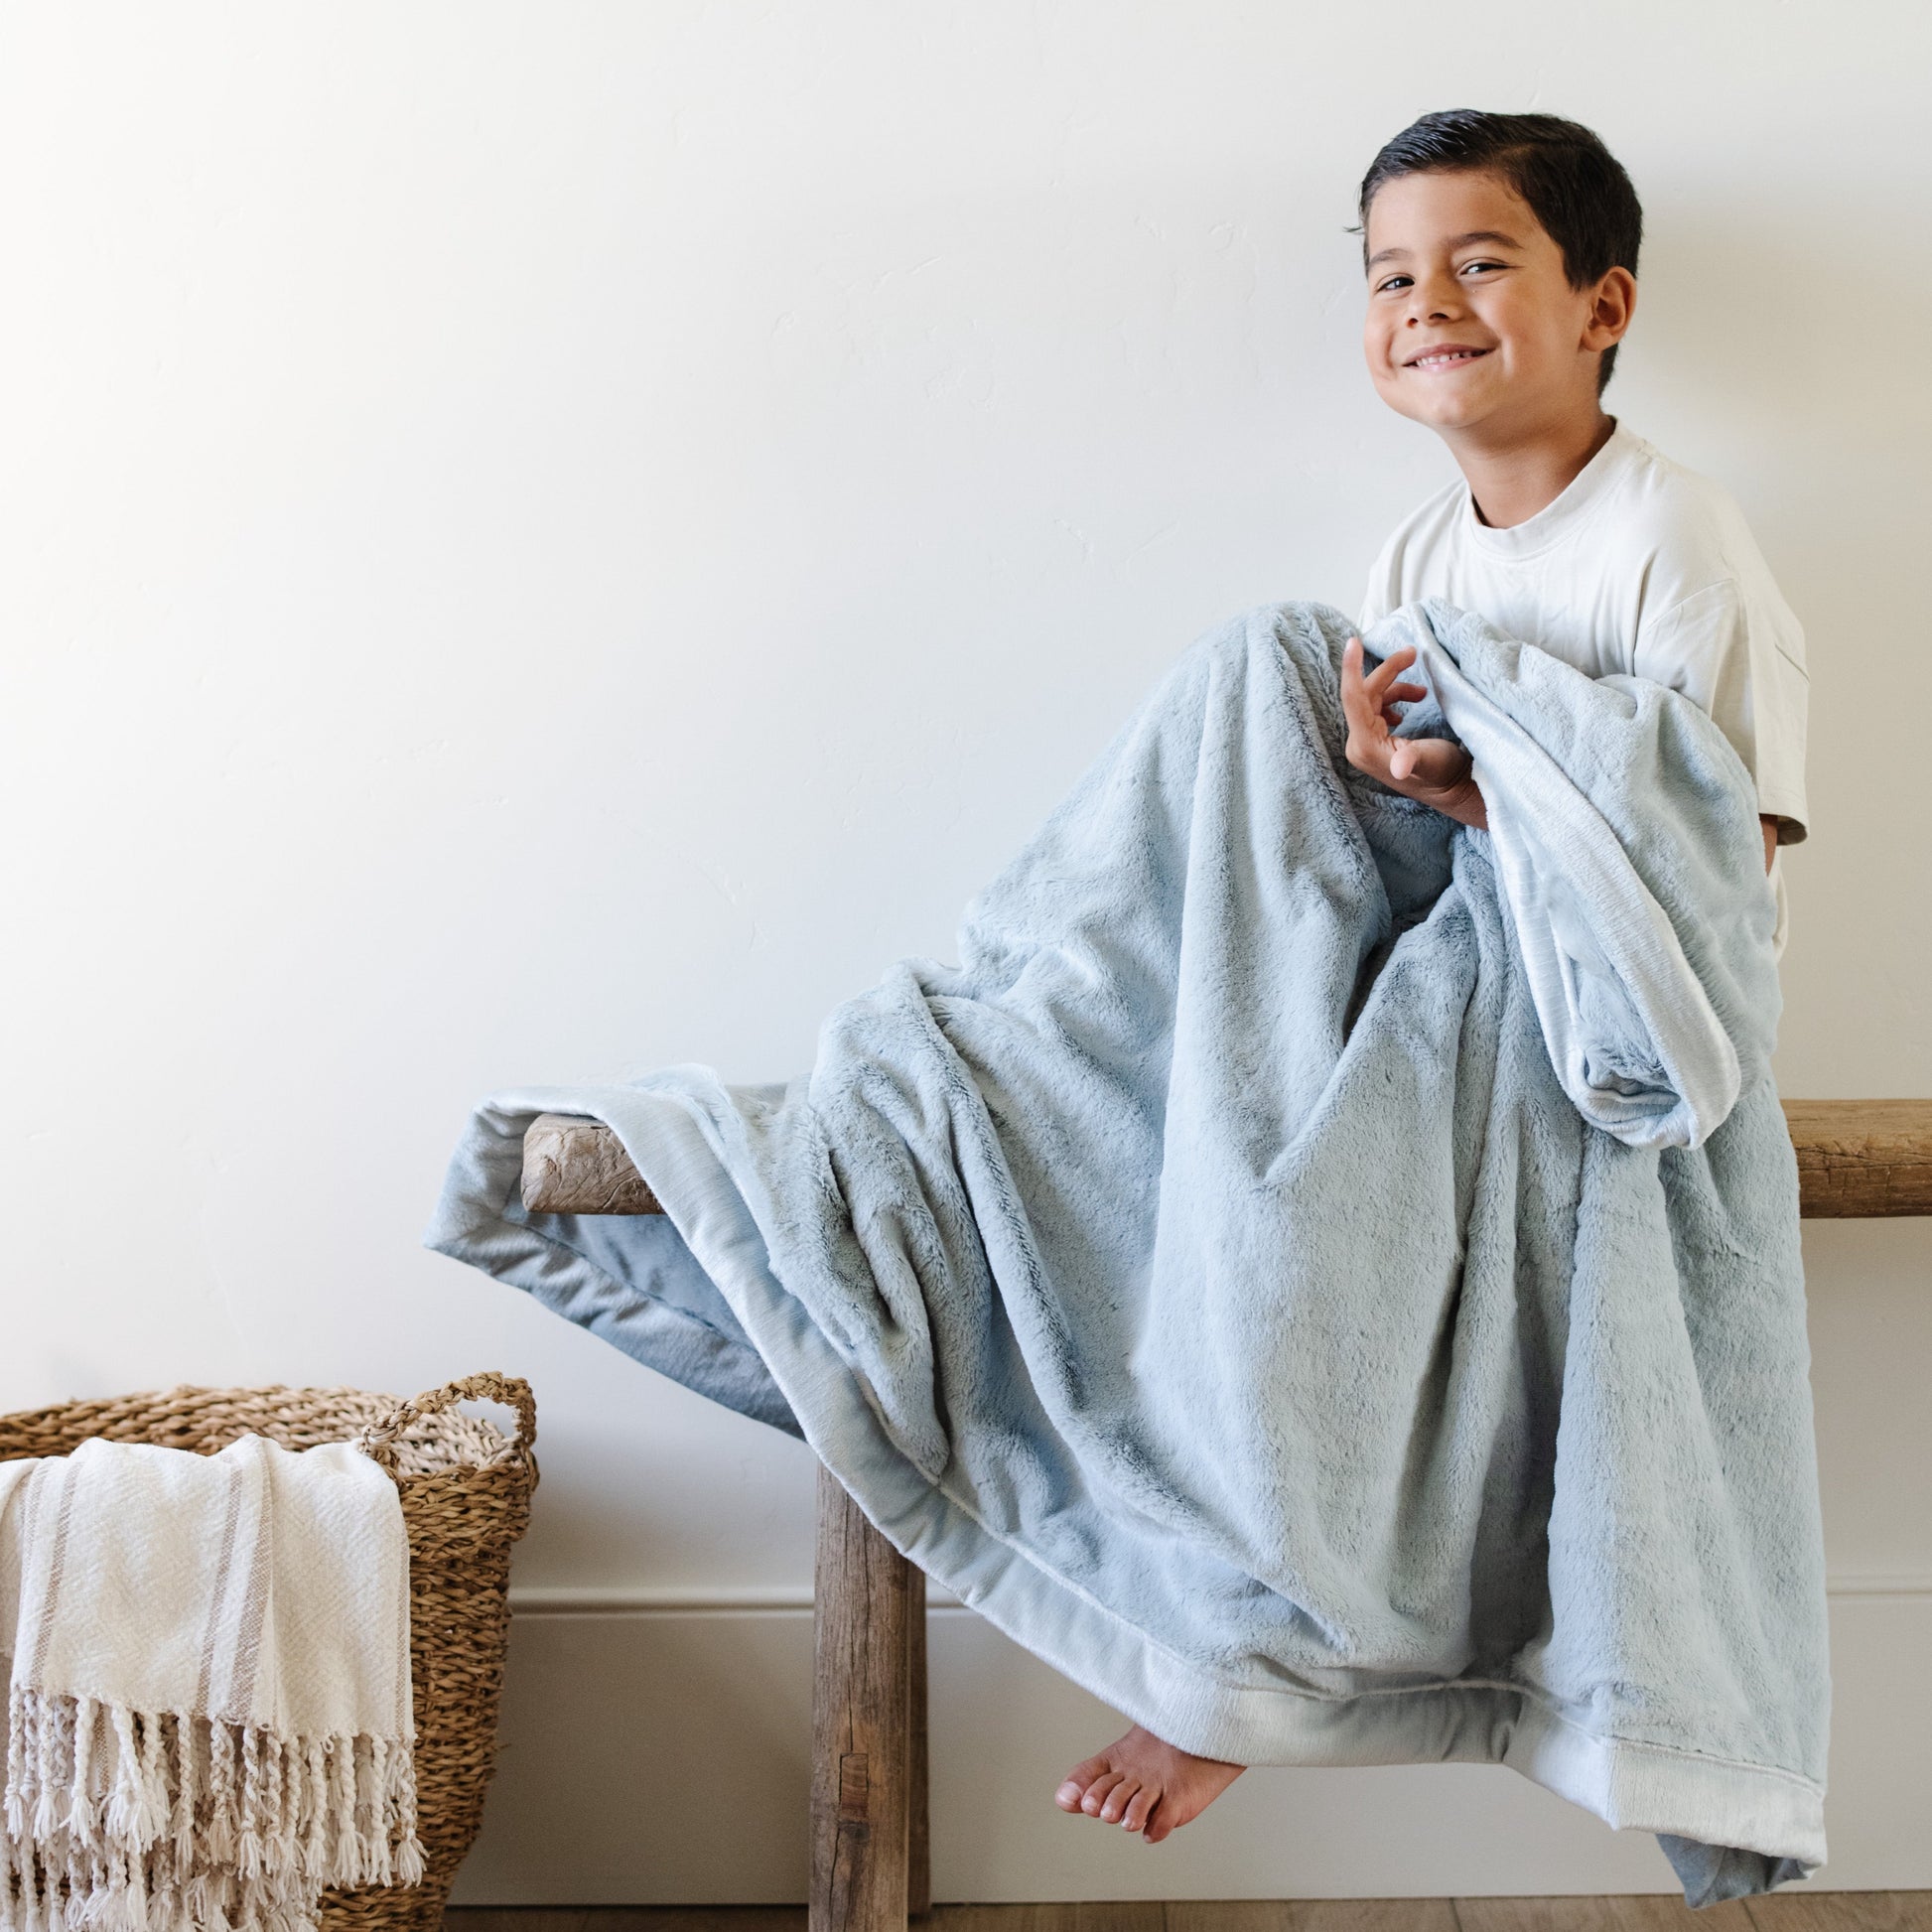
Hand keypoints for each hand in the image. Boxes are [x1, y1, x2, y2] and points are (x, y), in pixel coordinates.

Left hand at [1340, 635, 1488, 830]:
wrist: (1451, 788)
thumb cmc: (1443, 775)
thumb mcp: (1431, 763)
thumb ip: (1414, 760)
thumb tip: (1401, 768)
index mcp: (1365, 746)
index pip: (1352, 698)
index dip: (1352, 667)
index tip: (1353, 641)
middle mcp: (1359, 743)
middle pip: (1366, 693)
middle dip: (1389, 671)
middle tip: (1414, 652)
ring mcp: (1366, 742)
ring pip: (1373, 698)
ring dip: (1396, 686)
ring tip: (1422, 691)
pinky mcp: (1376, 740)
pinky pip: (1377, 707)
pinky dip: (1394, 697)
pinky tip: (1411, 702)